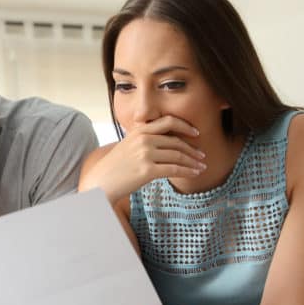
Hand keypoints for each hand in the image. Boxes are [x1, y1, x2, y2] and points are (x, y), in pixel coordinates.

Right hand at [80, 116, 204, 202]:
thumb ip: (144, 139)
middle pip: (176, 141)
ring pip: (178, 156)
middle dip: (192, 149)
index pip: (168, 122)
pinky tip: (194, 174)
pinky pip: (174, 169)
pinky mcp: (147, 170)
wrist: (101, 182)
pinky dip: (187, 171)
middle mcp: (144, 139)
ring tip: (202, 166)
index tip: (196, 133)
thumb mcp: (128, 145)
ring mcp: (145, 154)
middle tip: (202, 155)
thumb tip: (165, 141)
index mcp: (140, 130)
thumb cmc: (115, 167)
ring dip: (193, 162)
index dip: (185, 126)